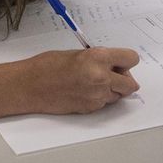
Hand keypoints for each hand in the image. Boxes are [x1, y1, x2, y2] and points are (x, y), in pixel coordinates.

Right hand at [25, 47, 140, 113]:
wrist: (30, 86)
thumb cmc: (47, 66)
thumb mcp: (77, 53)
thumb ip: (98, 58)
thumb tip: (112, 64)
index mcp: (98, 58)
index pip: (131, 58)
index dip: (126, 61)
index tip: (121, 62)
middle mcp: (102, 77)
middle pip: (131, 83)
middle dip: (123, 79)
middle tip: (110, 74)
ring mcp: (98, 95)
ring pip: (119, 95)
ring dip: (112, 89)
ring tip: (92, 82)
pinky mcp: (92, 108)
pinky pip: (105, 103)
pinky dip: (100, 98)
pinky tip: (83, 91)